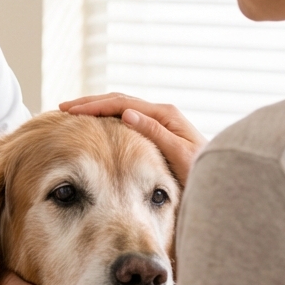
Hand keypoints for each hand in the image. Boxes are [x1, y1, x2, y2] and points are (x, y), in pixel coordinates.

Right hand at [59, 93, 206, 187]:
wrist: (221, 183)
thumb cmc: (202, 173)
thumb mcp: (179, 155)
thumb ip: (154, 133)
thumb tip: (126, 113)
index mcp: (165, 115)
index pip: (121, 103)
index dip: (94, 106)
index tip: (70, 111)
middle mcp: (161, 115)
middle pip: (119, 101)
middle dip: (90, 103)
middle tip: (63, 108)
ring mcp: (159, 123)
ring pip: (121, 109)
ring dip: (97, 110)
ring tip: (73, 115)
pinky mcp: (158, 133)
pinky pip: (127, 121)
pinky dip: (107, 120)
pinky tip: (95, 127)